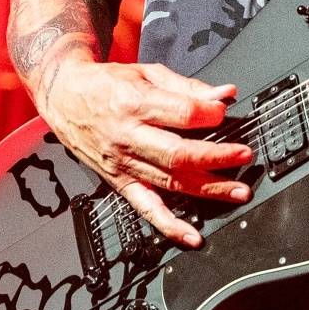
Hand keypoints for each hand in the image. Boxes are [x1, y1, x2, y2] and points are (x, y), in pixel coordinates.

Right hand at [38, 59, 251, 248]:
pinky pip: (146, 208)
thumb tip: (225, 94)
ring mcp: (123, 163)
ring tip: (237, 191)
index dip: (210, 114)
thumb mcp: (147, 73)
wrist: (65, 98)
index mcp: (135, 104)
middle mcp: (128, 137)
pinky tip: (192, 235)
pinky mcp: (119, 182)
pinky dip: (170, 225)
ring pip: (170, 182)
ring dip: (207, 189)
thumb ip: (187, 87)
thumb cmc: (107, 85)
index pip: (181, 114)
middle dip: (216, 157)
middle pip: (178, 154)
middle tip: (244, 155)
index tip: (224, 112)